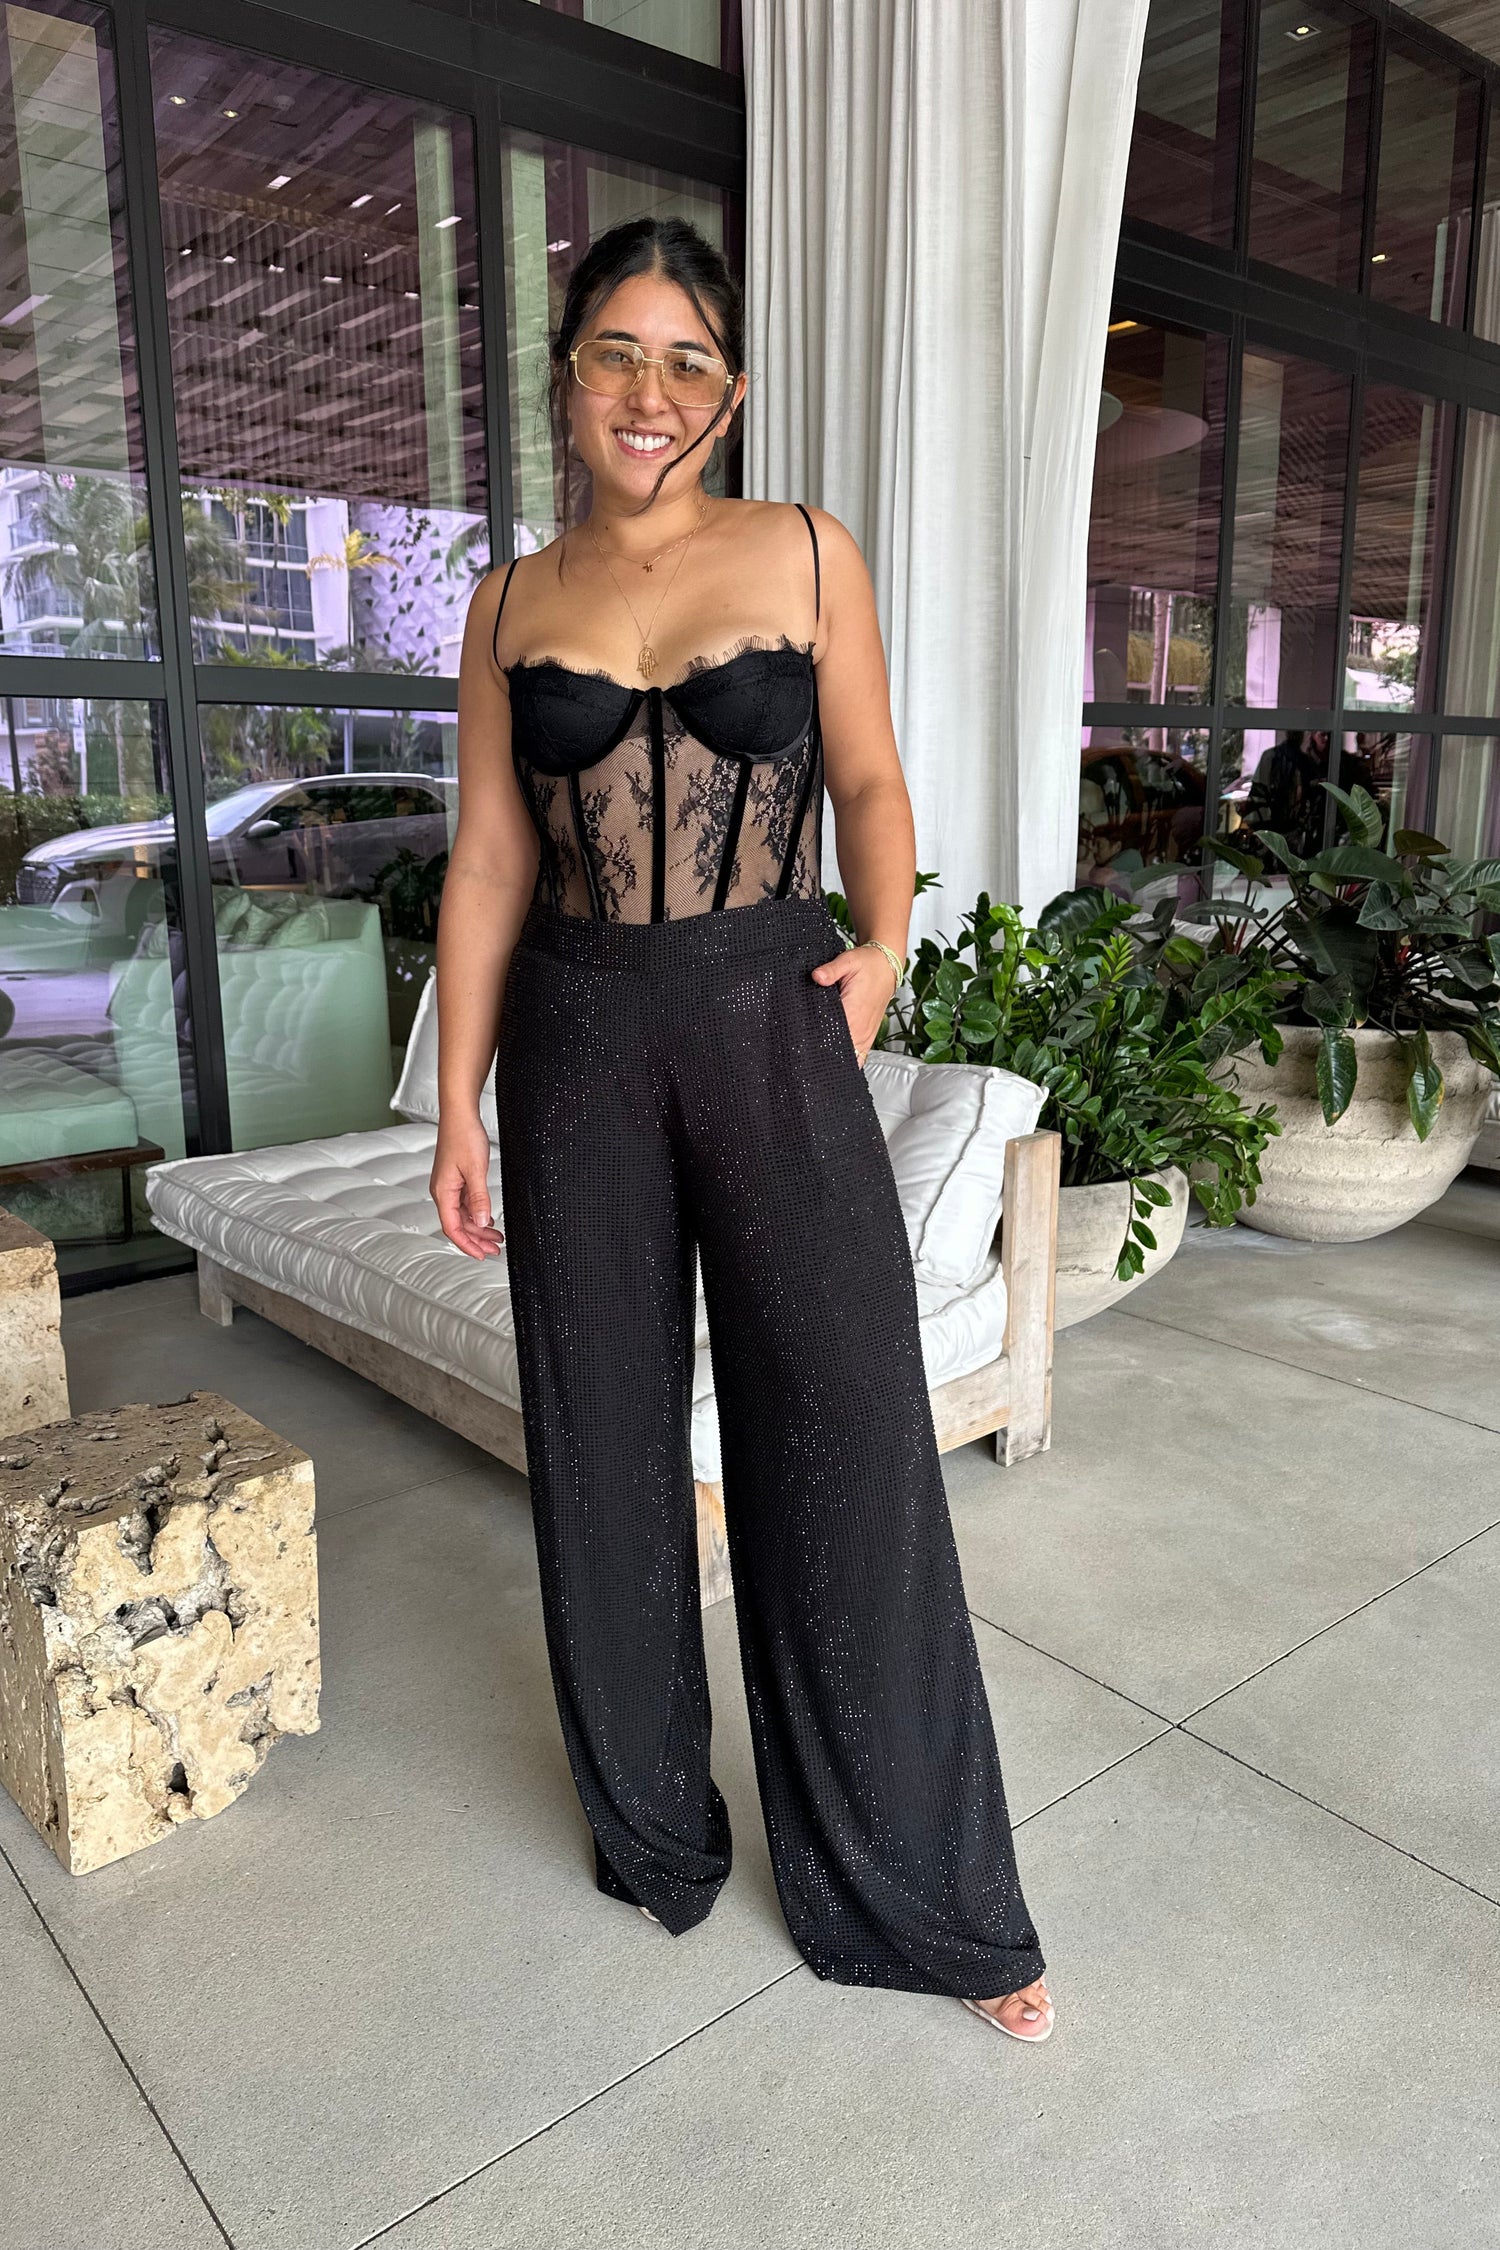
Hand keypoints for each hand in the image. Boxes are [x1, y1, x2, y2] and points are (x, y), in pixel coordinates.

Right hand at [431, 1113, 504, 1258]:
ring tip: (496, 1237)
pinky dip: (477, 1213)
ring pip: (463, 1215)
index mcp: (443, 1192)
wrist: (460, 1115)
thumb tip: (479, 1222)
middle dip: (477, 1239)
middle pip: (458, 1224)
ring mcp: (449, 1186)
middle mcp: (443, 1191)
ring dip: (478, 1227)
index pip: (452, 1228)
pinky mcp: (456, 1179)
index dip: (466, 1244)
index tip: (481, 1255)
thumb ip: (478, 1198)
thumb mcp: (475, 1170)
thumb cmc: (464, 1137)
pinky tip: (488, 1219)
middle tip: (495, 1249)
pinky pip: (465, 1203)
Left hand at [810, 942, 899, 1065]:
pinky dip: (848, 1060)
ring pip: (850, 1058)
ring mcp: (866, 1034)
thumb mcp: (848, 961)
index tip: (804, 1042)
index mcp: (854, 1011)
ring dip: (834, 1058)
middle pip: (839, 1052)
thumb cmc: (868, 965)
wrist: (887, 966)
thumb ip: (831, 970)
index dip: (817, 1041)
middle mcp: (861, 1027)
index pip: (832, 1036)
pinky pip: (860, 1056)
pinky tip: (835, 1060)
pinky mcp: (868, 1036)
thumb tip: (816, 976)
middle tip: (806, 1050)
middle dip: (822, 1053)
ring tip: (818, 1057)